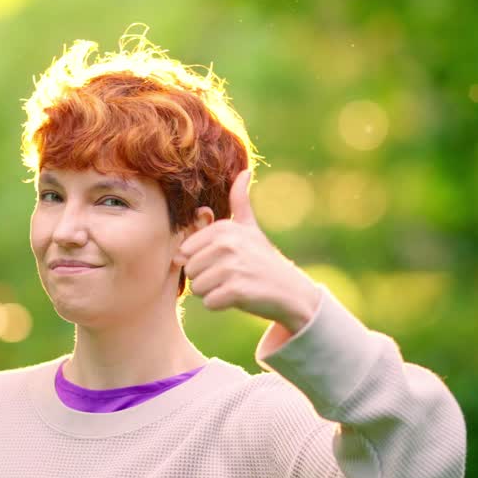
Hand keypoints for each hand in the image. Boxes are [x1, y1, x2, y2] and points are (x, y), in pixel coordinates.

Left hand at [174, 169, 321, 333]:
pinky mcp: (237, 290)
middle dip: (205, 279)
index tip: (224, 262)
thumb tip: (245, 171)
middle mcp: (227, 243)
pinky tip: (239, 298)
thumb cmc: (264, 261)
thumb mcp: (251, 228)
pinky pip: (209, 302)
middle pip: (189, 270)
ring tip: (234, 286)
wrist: (292, 292)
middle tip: (231, 277)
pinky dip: (221, 305)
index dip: (201, 262)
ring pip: (197, 288)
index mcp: (224, 228)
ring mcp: (233, 266)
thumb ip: (241, 201)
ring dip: (212, 293)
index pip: (185, 251)